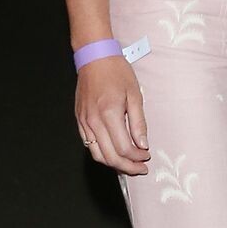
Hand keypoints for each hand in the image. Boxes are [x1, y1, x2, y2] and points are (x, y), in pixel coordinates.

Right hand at [75, 56, 150, 173]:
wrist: (94, 58)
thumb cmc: (116, 72)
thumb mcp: (135, 95)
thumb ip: (139, 123)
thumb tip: (142, 145)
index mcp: (109, 114)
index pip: (124, 148)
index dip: (137, 157)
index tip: (146, 156)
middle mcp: (94, 121)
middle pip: (110, 156)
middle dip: (127, 167)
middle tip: (140, 168)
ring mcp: (84, 122)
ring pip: (98, 154)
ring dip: (114, 164)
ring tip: (128, 165)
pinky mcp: (79, 120)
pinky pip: (89, 144)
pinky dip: (102, 154)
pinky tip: (114, 153)